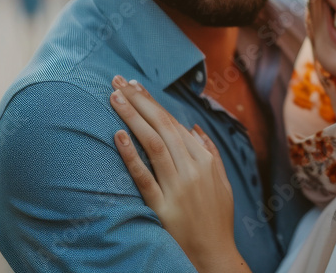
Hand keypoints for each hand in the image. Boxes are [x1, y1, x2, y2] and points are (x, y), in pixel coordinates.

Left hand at [109, 76, 248, 272]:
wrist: (214, 254)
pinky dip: (131, 155)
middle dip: (139, 101)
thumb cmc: (217, 219)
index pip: (174, 123)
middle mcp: (192, 170)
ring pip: (153, 144)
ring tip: (114, 97)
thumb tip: (195, 129)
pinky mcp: (163, 207)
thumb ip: (210, 153)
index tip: (135, 86)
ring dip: (133, 117)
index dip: (152, 103)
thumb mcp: (222, 183)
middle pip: (162, 127)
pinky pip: (145, 177)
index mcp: (205, 161)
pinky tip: (118, 136)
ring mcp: (178, 187)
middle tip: (117, 81)